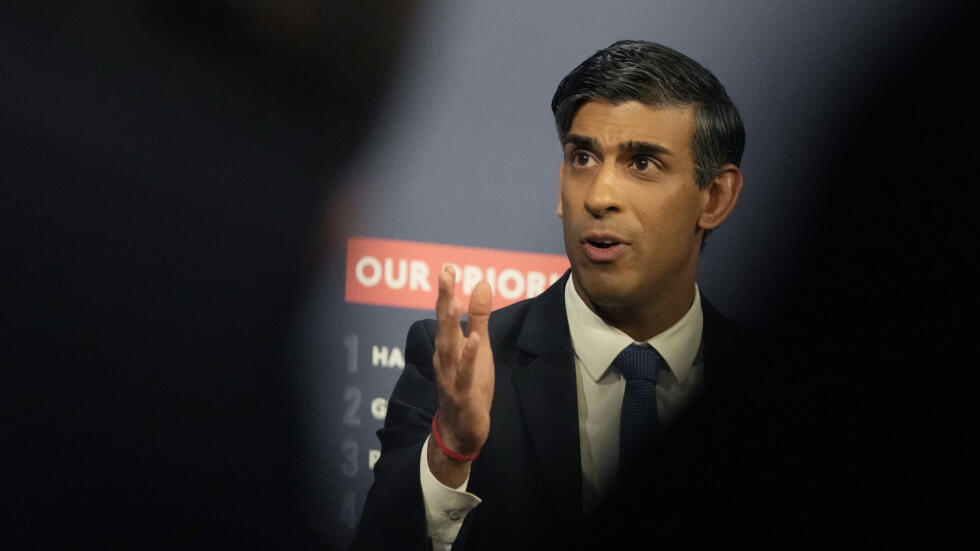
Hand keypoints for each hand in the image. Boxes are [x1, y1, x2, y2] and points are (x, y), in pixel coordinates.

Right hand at [431, 265, 493, 459]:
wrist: (461, 430)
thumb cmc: (469, 384)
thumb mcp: (478, 347)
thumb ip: (479, 317)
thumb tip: (482, 283)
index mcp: (448, 345)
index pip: (445, 313)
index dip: (446, 290)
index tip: (447, 266)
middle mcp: (444, 357)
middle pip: (443, 324)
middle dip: (444, 298)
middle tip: (444, 274)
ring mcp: (450, 375)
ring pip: (448, 347)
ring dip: (451, 325)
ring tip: (455, 302)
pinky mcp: (461, 393)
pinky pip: (463, 373)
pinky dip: (467, 357)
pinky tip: (473, 340)